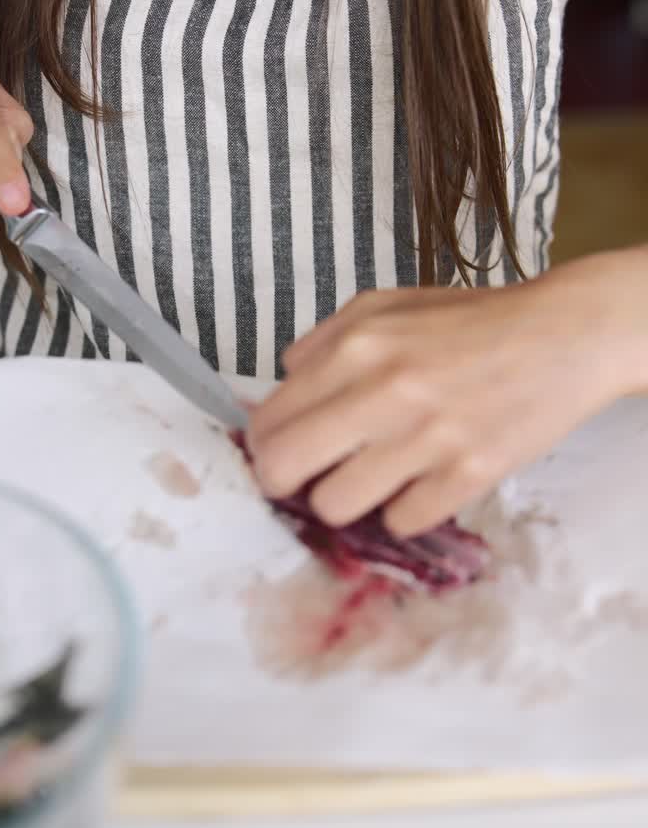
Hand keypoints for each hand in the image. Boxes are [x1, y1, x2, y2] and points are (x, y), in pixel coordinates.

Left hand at [248, 256, 645, 535]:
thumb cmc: (472, 322)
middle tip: (306, 478)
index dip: (264, 445)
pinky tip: (417, 484)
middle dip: (283, 482)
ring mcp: (427, 438)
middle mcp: (384, 392)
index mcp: (357, 347)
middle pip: (284, 468)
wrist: (563, 335)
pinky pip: (401, 522)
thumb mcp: (387, 305)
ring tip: (368, 480)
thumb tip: (282, 384)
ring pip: (336, 505)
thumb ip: (324, 342)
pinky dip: (403, 510)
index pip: (269, 420)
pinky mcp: (468, 475)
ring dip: (346, 499)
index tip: (281, 450)